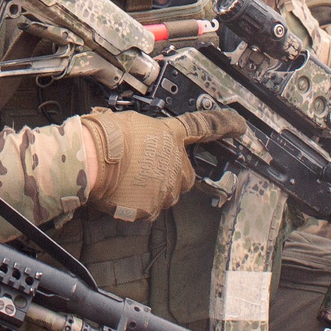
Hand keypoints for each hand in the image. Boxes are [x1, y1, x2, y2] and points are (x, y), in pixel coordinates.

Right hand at [80, 107, 247, 221]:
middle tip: (147, 169)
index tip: (239, 126)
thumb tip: (146, 141)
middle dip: (172, 174)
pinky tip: (122, 192)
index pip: (205, 126)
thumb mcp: (133, 122)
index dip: (225, 125)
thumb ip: (150, 134)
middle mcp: (175, 161)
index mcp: (170, 134)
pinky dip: (138, 204)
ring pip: (167, 193)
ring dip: (153, 189)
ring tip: (128, 180)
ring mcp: (166, 186)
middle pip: (185, 173)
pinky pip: (149, 208)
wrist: (91, 159)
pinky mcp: (153, 207)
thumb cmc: (105, 136)